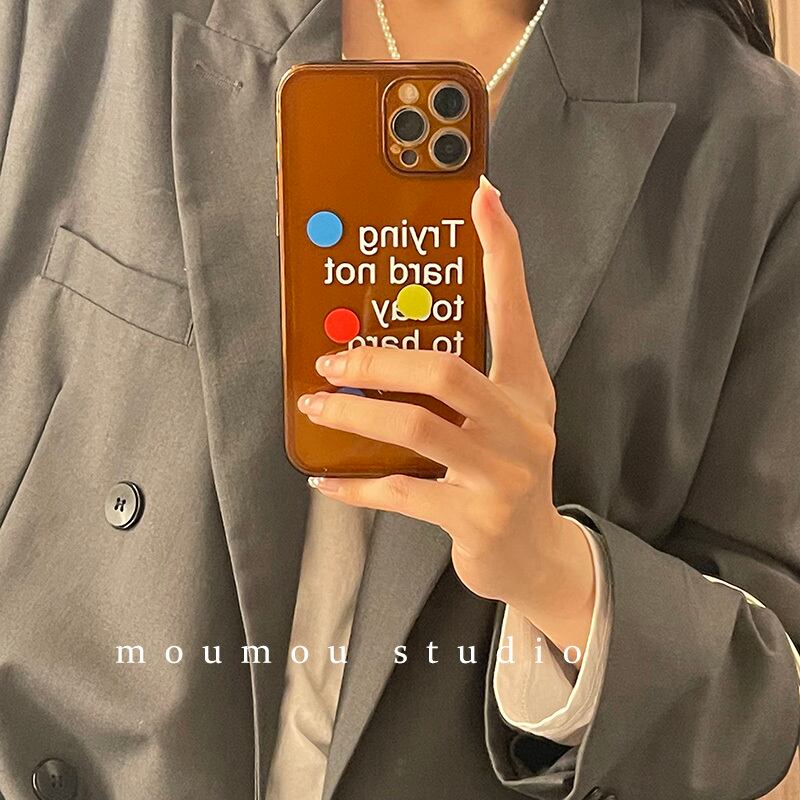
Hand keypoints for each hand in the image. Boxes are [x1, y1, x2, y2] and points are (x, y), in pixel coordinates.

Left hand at [298, 175, 594, 654]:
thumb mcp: (502, 417)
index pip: (514, 308)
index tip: (481, 195)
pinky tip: (324, 480)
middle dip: (376, 359)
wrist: (534, 554)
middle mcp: (521, 424)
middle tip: (331, 358)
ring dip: (355, 415)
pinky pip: (401, 493)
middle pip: (445, 370)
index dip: (501, 252)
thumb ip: (464, 378)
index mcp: (527, 388)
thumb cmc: (507, 472)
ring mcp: (501, 475)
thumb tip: (395, 342)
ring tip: (317, 406)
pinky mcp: (474, 519)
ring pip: (417, 427)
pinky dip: (355, 486)